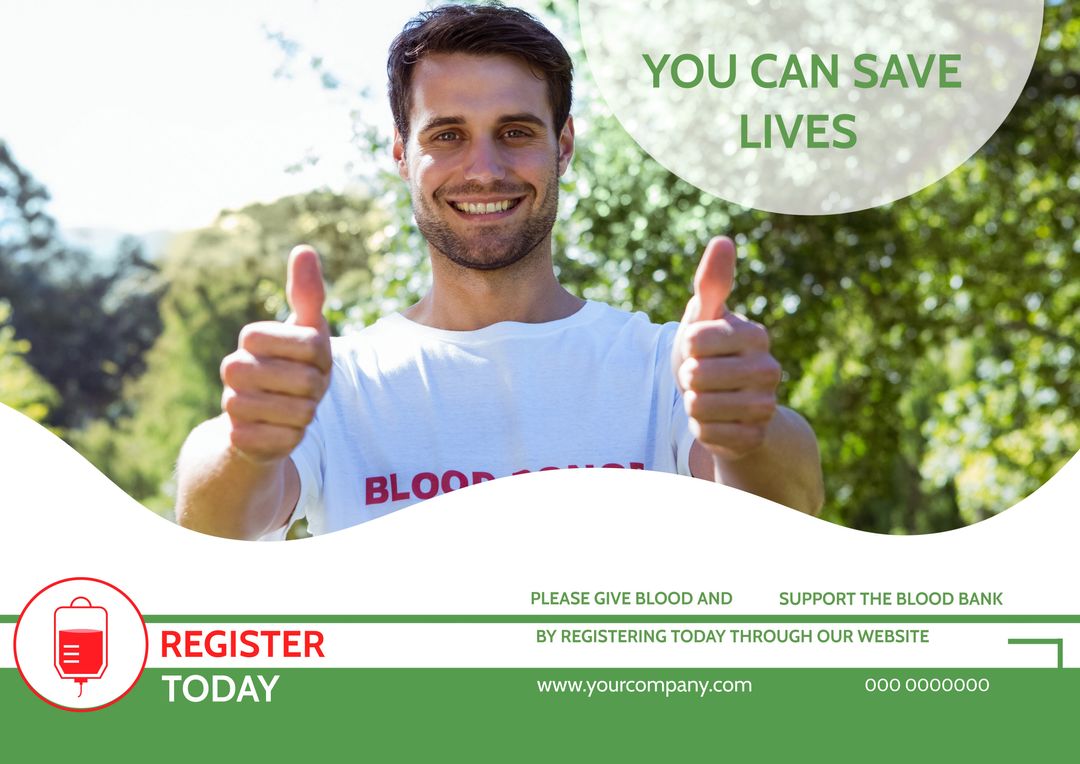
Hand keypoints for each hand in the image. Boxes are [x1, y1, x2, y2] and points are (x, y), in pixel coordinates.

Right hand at [219, 245, 331, 463]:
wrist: (261, 421)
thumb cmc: (291, 369)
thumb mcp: (305, 331)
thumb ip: (307, 293)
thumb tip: (304, 249)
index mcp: (251, 337)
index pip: (311, 343)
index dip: (322, 355)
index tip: (310, 359)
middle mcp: (233, 368)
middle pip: (307, 379)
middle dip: (317, 387)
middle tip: (303, 388)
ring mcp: (233, 405)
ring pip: (300, 411)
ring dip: (307, 414)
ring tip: (292, 408)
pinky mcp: (241, 440)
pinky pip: (289, 439)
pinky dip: (295, 437)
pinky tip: (281, 432)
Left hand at [672, 236, 780, 461]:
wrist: (726, 405)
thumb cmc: (709, 354)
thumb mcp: (704, 317)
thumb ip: (712, 283)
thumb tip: (723, 240)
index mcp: (756, 335)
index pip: (695, 339)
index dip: (687, 346)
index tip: (700, 350)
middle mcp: (769, 370)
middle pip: (696, 375)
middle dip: (688, 378)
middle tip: (703, 378)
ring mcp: (765, 406)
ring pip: (700, 406)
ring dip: (693, 404)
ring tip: (707, 398)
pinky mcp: (754, 437)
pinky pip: (708, 434)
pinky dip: (701, 429)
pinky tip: (715, 421)